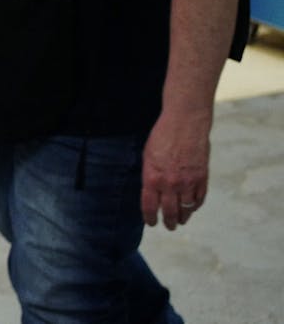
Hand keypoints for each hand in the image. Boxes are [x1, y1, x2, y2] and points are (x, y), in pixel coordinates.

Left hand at [140, 107, 211, 229]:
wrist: (185, 123)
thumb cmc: (162, 136)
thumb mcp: (148, 156)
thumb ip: (150, 176)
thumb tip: (152, 192)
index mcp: (152, 178)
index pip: (149, 206)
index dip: (150, 217)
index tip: (151, 223)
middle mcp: (170, 184)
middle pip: (169, 212)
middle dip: (169, 222)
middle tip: (169, 226)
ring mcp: (188, 182)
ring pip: (186, 208)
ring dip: (183, 217)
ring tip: (181, 221)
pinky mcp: (202, 178)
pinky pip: (199, 199)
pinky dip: (195, 206)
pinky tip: (192, 207)